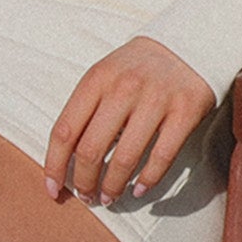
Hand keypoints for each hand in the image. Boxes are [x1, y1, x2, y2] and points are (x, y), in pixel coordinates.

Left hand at [41, 40, 213, 207]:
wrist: (188, 44)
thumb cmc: (137, 68)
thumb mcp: (104, 76)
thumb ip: (85, 110)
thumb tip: (67, 159)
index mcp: (96, 80)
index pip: (65, 131)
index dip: (54, 166)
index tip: (53, 189)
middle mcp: (123, 89)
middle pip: (91, 149)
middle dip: (84, 182)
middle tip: (86, 197)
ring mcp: (156, 100)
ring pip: (126, 157)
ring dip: (114, 186)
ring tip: (109, 197)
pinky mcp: (185, 112)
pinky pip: (162, 156)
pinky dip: (148, 179)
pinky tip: (138, 189)